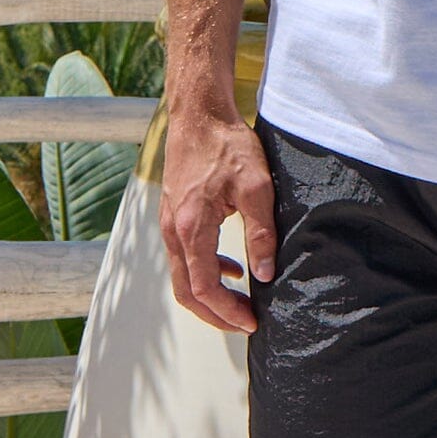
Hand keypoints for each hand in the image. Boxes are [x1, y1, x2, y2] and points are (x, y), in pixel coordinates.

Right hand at [158, 106, 277, 332]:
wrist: (199, 113)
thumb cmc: (227, 144)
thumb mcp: (256, 187)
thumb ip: (261, 233)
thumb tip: (266, 274)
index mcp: (191, 228)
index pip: (204, 287)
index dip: (227, 311)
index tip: (251, 322)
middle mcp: (173, 231)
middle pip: (187, 291)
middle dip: (216, 314)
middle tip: (245, 323)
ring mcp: (170, 223)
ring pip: (184, 276)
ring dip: (211, 294)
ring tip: (242, 302)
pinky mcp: (174, 215)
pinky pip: (185, 256)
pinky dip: (206, 271)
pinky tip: (233, 268)